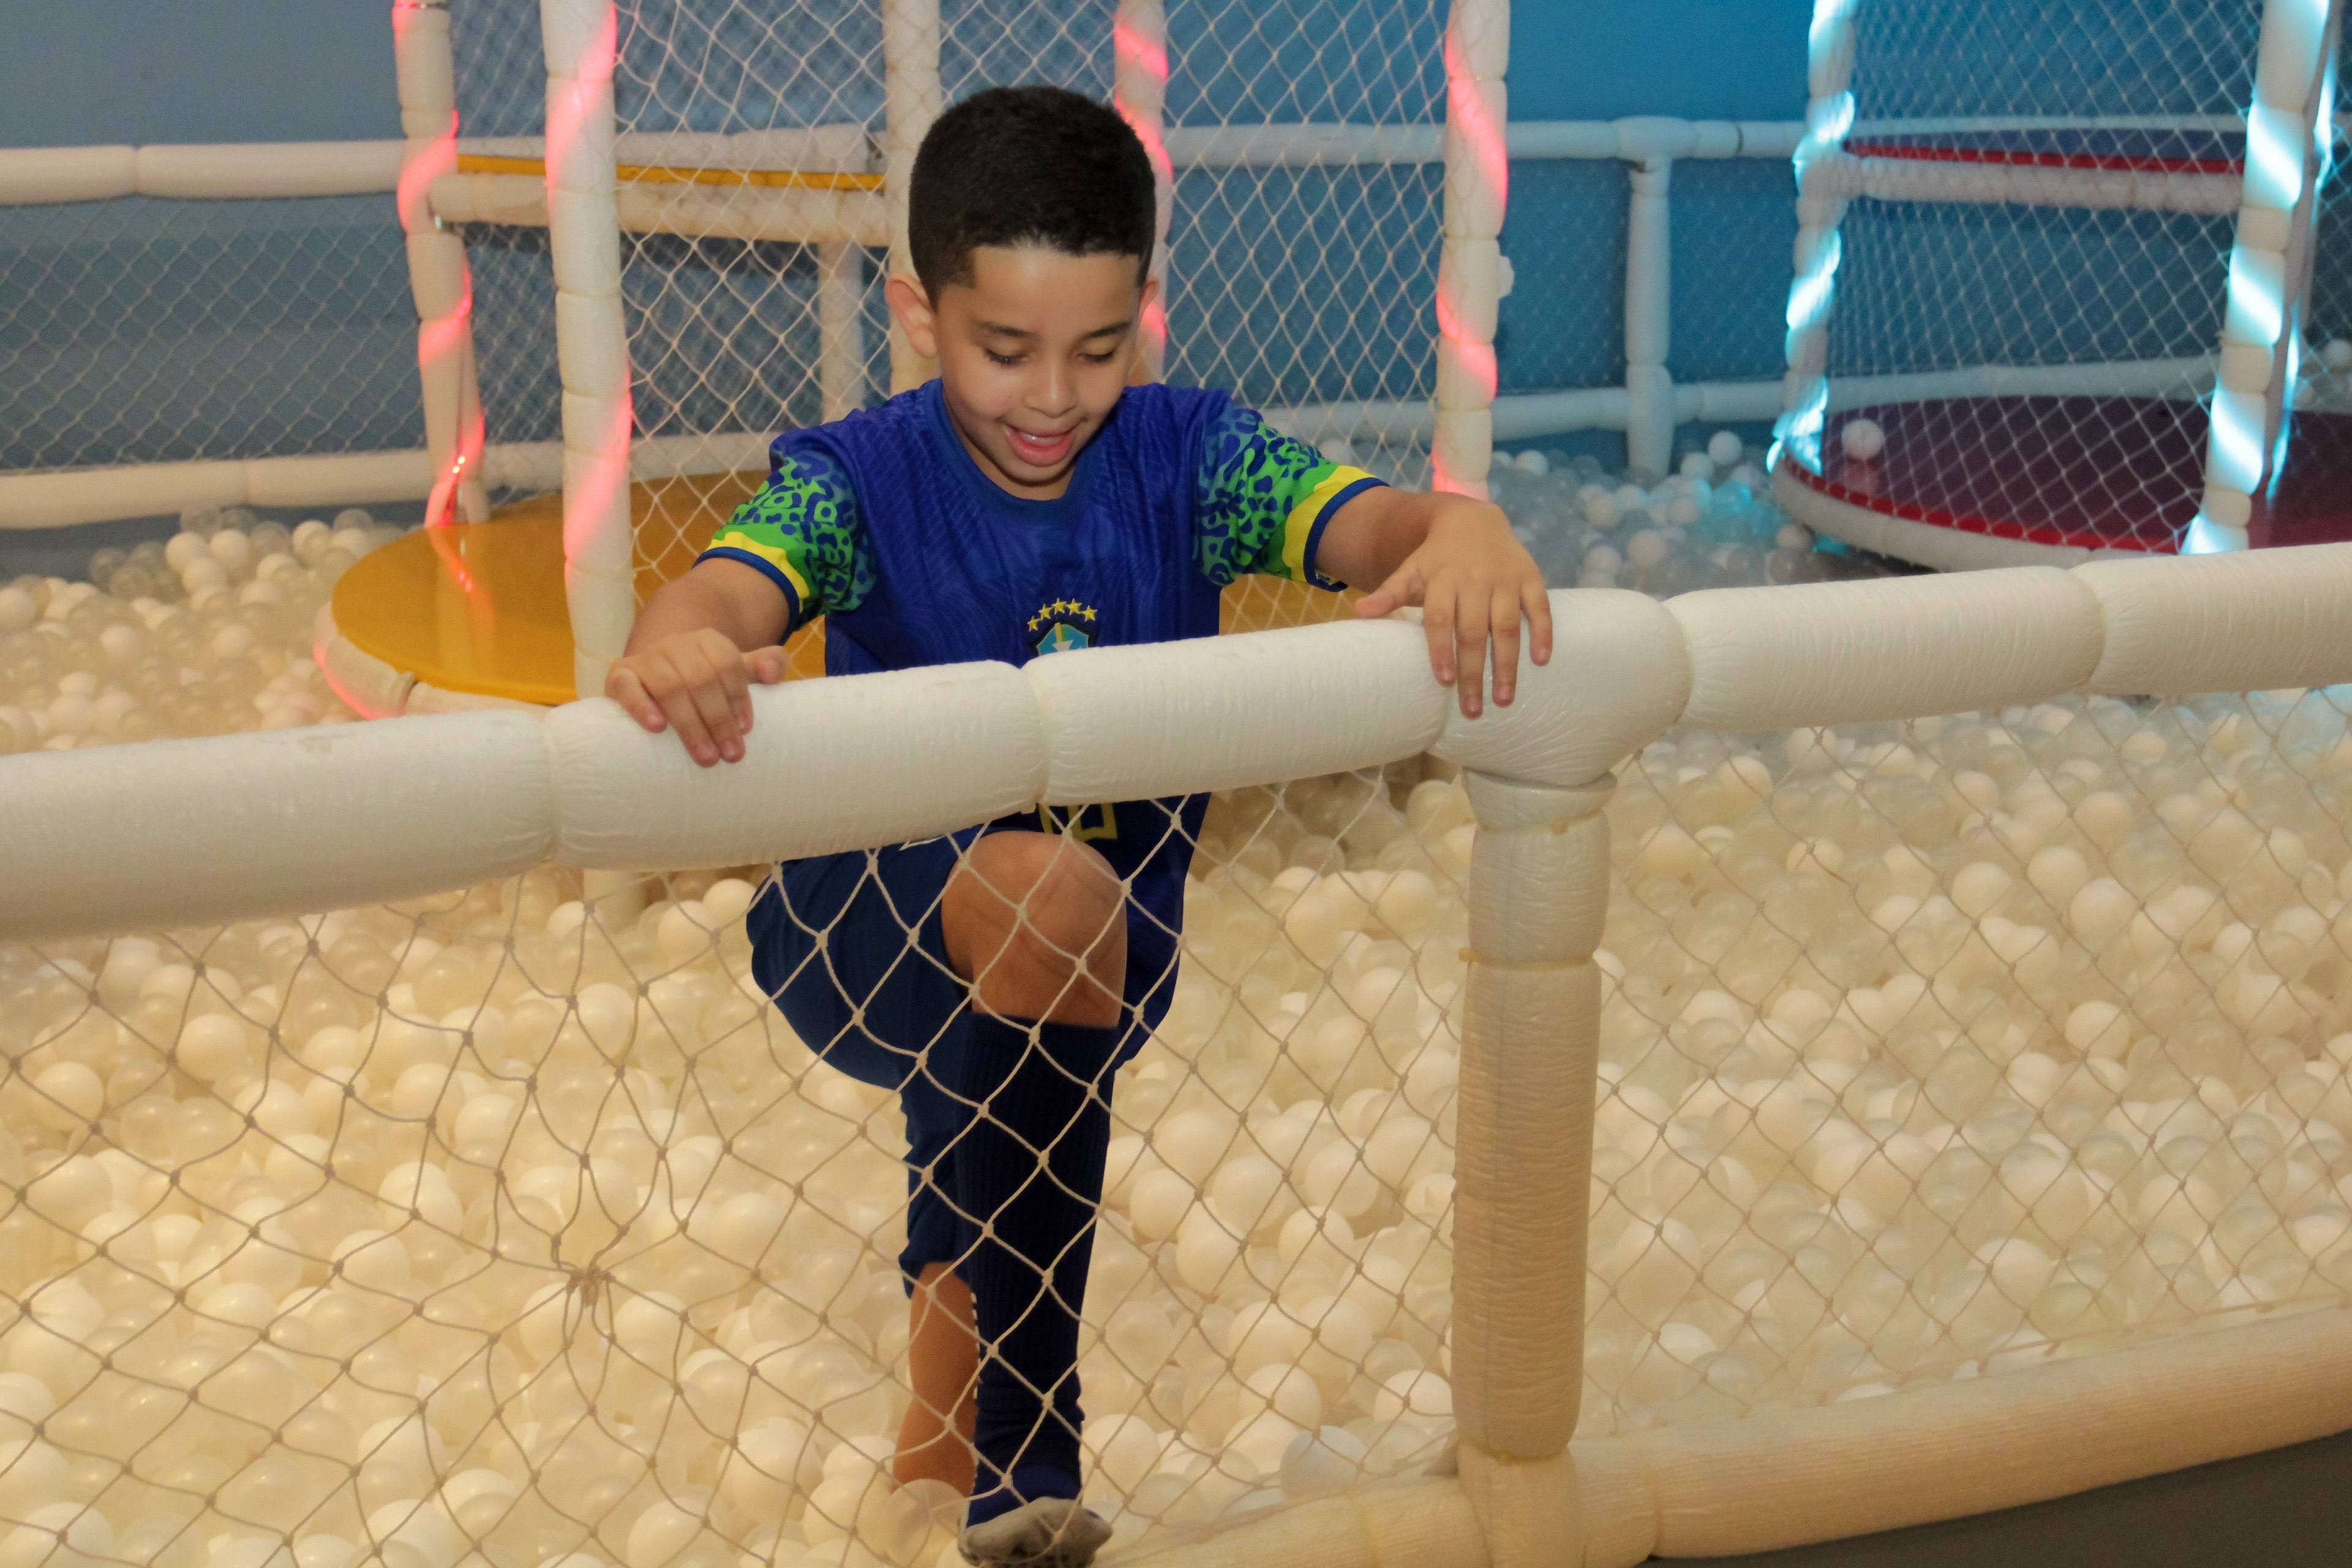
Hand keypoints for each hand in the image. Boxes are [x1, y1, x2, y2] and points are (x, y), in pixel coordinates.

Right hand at [606, 629, 792, 765]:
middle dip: (718, 720)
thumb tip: (774, 672)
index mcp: (707, 640)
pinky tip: (656, 727)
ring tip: (705, 756)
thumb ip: (765, 665)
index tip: (746, 730)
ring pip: (669, 686)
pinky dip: (640, 706)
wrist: (654, 676)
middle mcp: (675, 644)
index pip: (726, 664)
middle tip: (731, 755)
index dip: (738, 697)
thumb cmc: (704, 681)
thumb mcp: (737, 671)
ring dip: (689, 724)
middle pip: (701, 679)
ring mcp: (645, 658)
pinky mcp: (619, 675)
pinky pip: (626, 686)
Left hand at [1353, 501, 1552, 717]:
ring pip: (1508, 625)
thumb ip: (1389, 593)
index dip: (1442, 649)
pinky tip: (1541, 661)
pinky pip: (1540, 606)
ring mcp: (1505, 579)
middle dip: (1474, 671)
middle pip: (1474, 630)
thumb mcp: (1411, 570)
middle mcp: (1476, 579)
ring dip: (1508, 664)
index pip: (1440, 618)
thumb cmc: (1438, 557)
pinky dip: (1543, 632)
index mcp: (1443, 580)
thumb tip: (1358, 612)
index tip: (1444, 681)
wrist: (1474, 519)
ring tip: (1503, 699)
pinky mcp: (1530, 577)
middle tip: (1472, 709)